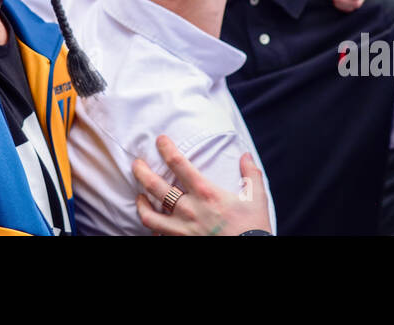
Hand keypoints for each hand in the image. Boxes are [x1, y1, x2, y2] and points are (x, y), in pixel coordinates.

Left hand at [133, 135, 270, 234]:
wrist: (251, 252)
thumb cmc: (252, 228)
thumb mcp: (257, 198)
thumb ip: (250, 174)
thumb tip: (246, 155)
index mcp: (205, 193)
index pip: (178, 164)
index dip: (166, 149)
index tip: (160, 141)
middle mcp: (189, 209)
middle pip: (155, 186)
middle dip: (141, 172)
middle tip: (136, 165)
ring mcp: (182, 229)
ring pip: (150, 216)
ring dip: (141, 204)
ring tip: (139, 197)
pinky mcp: (181, 243)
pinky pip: (160, 236)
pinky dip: (154, 230)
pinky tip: (154, 225)